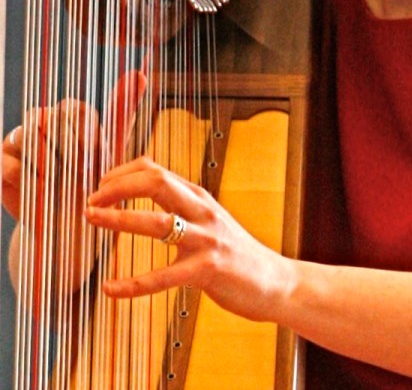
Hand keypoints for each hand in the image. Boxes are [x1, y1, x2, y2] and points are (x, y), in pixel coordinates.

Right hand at [2, 100, 106, 292]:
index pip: (73, 108)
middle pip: (48, 116)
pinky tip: (41, 190)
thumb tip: (140, 73)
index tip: (94, 151)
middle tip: (78, 168)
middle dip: (66, 144)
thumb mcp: (113, 150)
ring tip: (60, 179)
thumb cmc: (94, 185)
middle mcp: (43, 125)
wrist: (71, 228)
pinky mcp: (3, 165)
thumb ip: (122, 112)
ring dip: (47, 159)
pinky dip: (27, 177)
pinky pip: (7, 162)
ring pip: (26, 133)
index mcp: (69, 119)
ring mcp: (20, 143)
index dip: (84, 129)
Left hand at [85, 156, 294, 322]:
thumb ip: (181, 203)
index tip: (99, 187)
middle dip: (117, 187)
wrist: (274, 281)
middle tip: (89, 201)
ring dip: (119, 219)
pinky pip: (164, 277)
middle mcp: (201, 210)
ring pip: (156, 223)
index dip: (122, 173)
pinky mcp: (207, 271)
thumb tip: (147, 183)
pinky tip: (110, 289)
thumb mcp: (209, 218)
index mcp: (198, 196)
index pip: (155, 169)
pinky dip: (133, 284)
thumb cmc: (235, 252)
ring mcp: (206, 239)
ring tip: (91, 219)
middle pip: (155, 181)